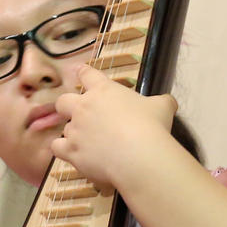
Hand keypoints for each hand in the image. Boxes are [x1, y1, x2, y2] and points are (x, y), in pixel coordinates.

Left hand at [50, 66, 177, 191]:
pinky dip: (64, 151)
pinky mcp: (71, 151)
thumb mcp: (162, 107)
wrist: (138, 155)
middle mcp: (84, 107)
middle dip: (67, 105)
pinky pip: (57, 148)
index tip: (79, 71)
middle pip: (63, 100)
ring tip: (86, 143)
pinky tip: (72, 155)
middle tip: (76, 112)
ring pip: (64, 128)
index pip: (88, 74)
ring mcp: (75, 130)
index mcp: (103, 90)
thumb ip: (162, 102)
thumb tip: (169, 102)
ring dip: (73, 133)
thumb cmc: (151, 126)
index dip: (83, 72)